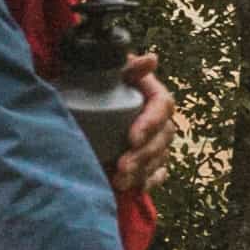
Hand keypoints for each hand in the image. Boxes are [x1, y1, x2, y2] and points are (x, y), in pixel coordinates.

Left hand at [114, 51, 174, 201]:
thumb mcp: (110, 74)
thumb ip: (128, 68)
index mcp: (153, 94)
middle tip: (122, 166)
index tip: (132, 138)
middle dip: (144, 155)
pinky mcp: (150, 158)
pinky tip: (137, 189)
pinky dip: (149, 182)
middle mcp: (160, 118)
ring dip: (143, 172)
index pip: (162, 107)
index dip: (151, 123)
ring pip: (160, 158)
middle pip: (162, 138)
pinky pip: (158, 173)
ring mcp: (156, 140)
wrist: (87, 100)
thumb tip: (151, 59)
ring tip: (120, 182)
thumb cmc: (100, 83)